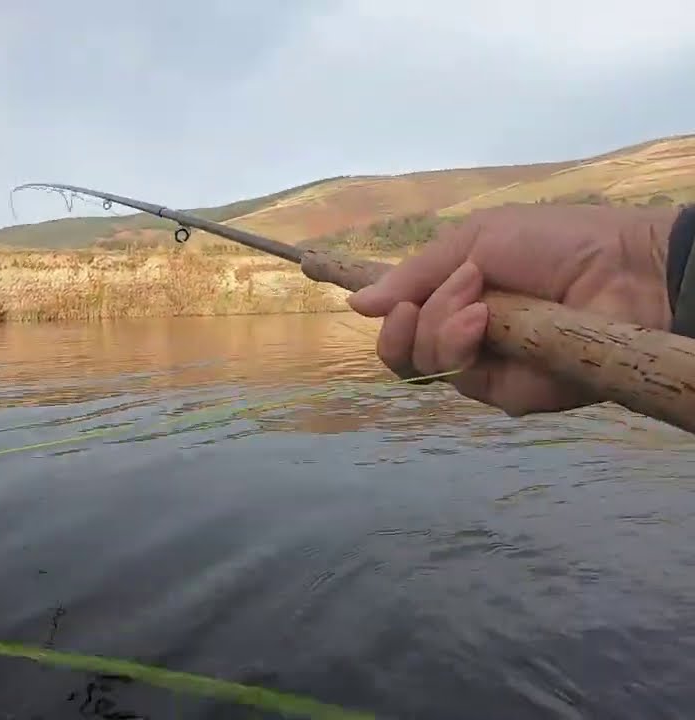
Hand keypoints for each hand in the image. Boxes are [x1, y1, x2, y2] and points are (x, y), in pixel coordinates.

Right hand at [347, 202, 678, 415]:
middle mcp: (462, 335)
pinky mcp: (505, 394)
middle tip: (419, 301)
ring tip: (477, 301)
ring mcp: (484, 366)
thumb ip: (414, 275)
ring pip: (420, 364)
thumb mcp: (476, 241)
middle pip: (399, 350)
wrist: (622, 270)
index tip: (340, 280)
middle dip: (400, 324)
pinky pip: (455, 379)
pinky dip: (457, 345)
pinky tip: (483, 321)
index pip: (400, 312)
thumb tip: (354, 305)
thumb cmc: (555, 243)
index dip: (375, 305)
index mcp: (455, 296)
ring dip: (434, 327)